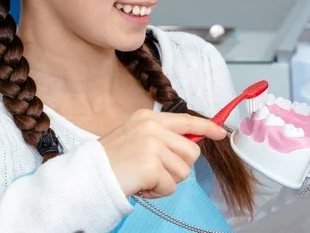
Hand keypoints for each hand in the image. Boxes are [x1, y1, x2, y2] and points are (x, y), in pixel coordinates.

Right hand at [99, 109, 226, 198]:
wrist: (88, 176)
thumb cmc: (111, 161)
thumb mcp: (136, 137)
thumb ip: (162, 137)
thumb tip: (193, 143)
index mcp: (148, 118)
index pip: (186, 120)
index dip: (207, 127)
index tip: (221, 132)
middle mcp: (152, 127)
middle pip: (191, 151)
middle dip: (179, 167)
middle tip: (155, 171)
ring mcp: (152, 144)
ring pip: (184, 171)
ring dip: (167, 181)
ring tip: (144, 177)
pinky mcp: (152, 165)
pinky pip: (171, 186)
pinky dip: (157, 192)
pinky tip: (140, 185)